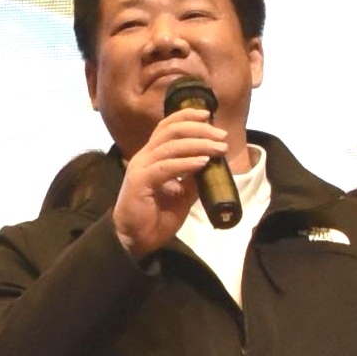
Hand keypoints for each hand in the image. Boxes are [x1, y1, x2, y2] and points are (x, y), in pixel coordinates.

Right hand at [112, 107, 240, 252]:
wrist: (135, 240)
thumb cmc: (155, 217)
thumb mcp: (182, 194)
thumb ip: (193, 178)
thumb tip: (212, 164)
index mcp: (152, 156)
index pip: (166, 127)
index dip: (186, 116)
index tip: (208, 115)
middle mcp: (145, 157)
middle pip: (170, 131)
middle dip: (198, 129)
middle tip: (221, 136)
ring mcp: (141, 168)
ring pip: (170, 146)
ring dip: (198, 144)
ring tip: (219, 149)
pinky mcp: (140, 182)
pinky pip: (165, 167)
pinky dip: (186, 163)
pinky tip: (203, 162)